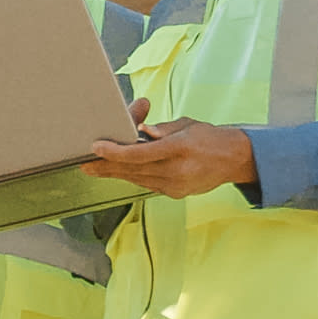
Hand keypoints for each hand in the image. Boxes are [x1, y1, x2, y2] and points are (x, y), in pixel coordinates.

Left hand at [88, 110, 254, 198]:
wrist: (233, 160)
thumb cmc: (208, 137)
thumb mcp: (186, 124)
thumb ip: (161, 130)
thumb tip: (138, 131)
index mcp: (180, 148)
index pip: (140, 153)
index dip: (116, 152)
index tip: (96, 148)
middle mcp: (177, 170)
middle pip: (133, 169)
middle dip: (106, 166)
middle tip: (83, 164)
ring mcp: (176, 185)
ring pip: (137, 179)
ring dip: (114, 173)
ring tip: (94, 168)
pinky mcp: (175, 193)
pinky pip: (147, 184)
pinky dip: (132, 176)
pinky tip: (118, 172)